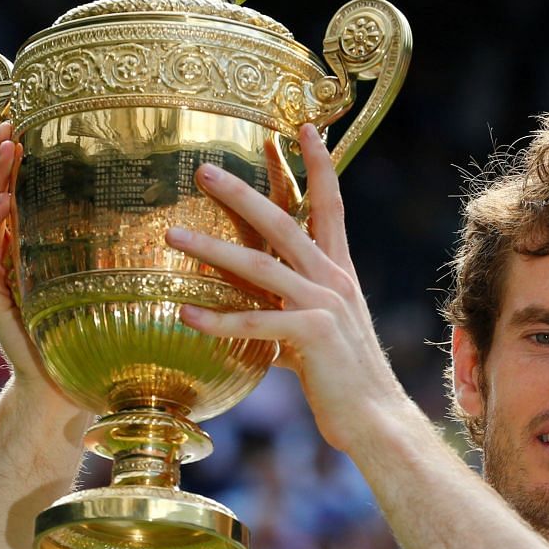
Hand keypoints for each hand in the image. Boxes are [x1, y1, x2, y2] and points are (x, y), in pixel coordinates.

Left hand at [167, 124, 416, 456]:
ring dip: (211, 249)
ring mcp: (325, 305)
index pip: (330, 206)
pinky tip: (183, 314)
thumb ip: (289, 314)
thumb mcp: (318, 334)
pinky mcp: (312, 336)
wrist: (377, 420)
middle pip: (284, 221)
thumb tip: (255, 314)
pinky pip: (255, 323)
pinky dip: (216, 319)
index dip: (317, 165)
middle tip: (203, 169)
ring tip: (171, 235)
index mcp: (339, 273)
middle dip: (242, 192)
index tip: (301, 127)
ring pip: (261, 266)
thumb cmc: (344, 381)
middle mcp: (334, 280)